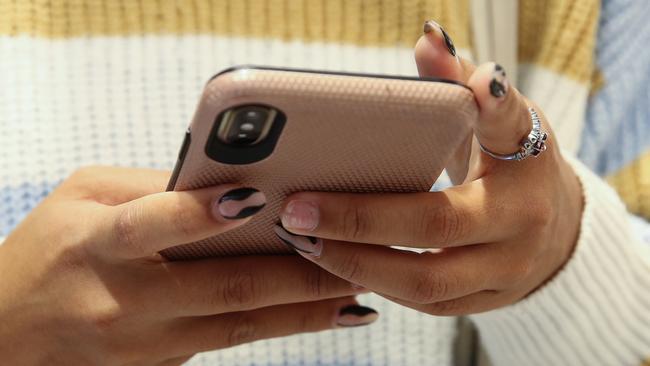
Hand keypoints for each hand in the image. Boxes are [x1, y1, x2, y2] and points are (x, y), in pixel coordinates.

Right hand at [0, 167, 375, 364]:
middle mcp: (123, 300)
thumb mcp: (82, 200)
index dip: (201, 214)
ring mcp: (145, 342)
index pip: (151, 226)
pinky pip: (231, 342)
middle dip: (295, 271)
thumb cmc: (47, 252)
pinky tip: (325, 313)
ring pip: (239, 326)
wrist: (6, 338)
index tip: (258, 197)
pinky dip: (281, 325)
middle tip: (352, 251)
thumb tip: (231, 183)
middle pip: (223, 287)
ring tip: (358, 287)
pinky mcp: (162, 363)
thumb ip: (152, 189)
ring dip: (304, 307)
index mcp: (95, 244)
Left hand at [273, 21, 583, 315]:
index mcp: (528, 161)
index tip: (479, 83)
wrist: (557, 232)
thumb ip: (461, 82)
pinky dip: (375, 285)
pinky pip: (424, 304)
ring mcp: (505, 272)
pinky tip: (334, 264)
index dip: (495, 104)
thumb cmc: (516, 168)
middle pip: (437, 226)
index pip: (511, 126)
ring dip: (355, 263)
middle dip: (359, 221)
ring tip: (302, 242)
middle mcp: (521, 223)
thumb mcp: (500, 121)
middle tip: (297, 210)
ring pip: (424, 282)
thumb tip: (427, 40)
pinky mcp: (485, 303)